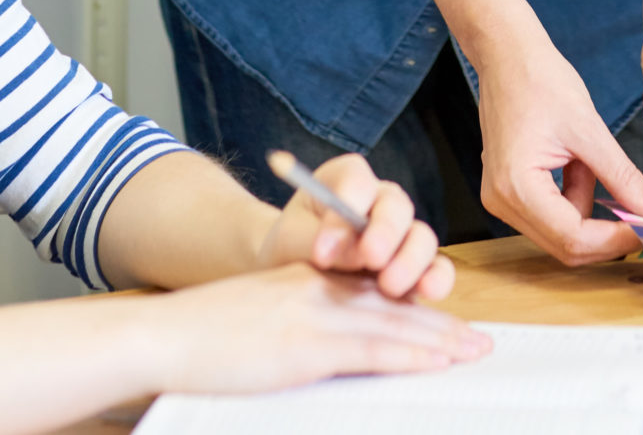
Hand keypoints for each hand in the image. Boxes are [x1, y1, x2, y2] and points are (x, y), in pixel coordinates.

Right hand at [133, 264, 489, 397]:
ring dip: (439, 340)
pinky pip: (371, 349)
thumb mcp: (256, 317)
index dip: (415, 308)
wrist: (164, 335)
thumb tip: (316, 347)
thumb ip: (292, 322)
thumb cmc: (200, 336)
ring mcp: (314, 316)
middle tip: (478, 339)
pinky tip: (436, 362)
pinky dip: (409, 355)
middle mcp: (317, 290)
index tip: (446, 325)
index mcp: (305, 281)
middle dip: (440, 324)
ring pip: (392, 324)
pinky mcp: (306, 344)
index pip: (374, 293)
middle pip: (392, 305)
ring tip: (472, 351)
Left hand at [257, 153, 453, 301]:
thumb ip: (315, 241)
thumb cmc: (290, 249)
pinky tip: (426, 292)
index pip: (356, 181)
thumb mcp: (289, 241)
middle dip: (385, 232)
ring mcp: (402, 235)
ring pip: (422, 237)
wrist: (294, 277)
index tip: (323, 248)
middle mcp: (380, 201)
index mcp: (346, 180)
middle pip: (396, 206)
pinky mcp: (416, 268)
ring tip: (390, 285)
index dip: (345, 209)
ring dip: (410, 261)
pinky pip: (438, 268)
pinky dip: (437, 279)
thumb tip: (355, 254)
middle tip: (370, 257)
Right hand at [475, 37, 642, 264]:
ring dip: (590, 213)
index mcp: (517, 186)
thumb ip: (624, 178)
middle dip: (609, 236)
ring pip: (561, 234)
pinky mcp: (508, 193)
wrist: (507, 55)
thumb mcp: (590, 131)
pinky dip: (575, 201)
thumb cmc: (541, 80)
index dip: (617, 239)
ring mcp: (500, 200)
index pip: (574, 238)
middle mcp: (501, 202)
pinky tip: (577, 166)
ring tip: (592, 165)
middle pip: (566, 246)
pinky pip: (551, 216)